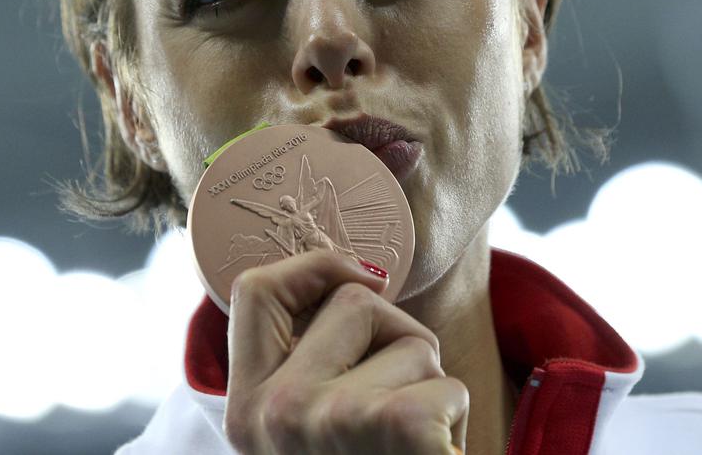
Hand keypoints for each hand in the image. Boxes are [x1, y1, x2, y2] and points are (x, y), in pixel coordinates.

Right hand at [223, 249, 468, 453]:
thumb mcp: (306, 433)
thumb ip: (306, 364)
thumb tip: (356, 274)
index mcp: (246, 411)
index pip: (253, 290)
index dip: (312, 265)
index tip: (354, 275)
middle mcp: (275, 413)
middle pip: (351, 298)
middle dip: (393, 337)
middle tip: (392, 412)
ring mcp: (331, 420)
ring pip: (410, 340)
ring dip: (429, 385)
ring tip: (410, 447)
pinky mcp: (397, 428)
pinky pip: (447, 383)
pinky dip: (455, 418)